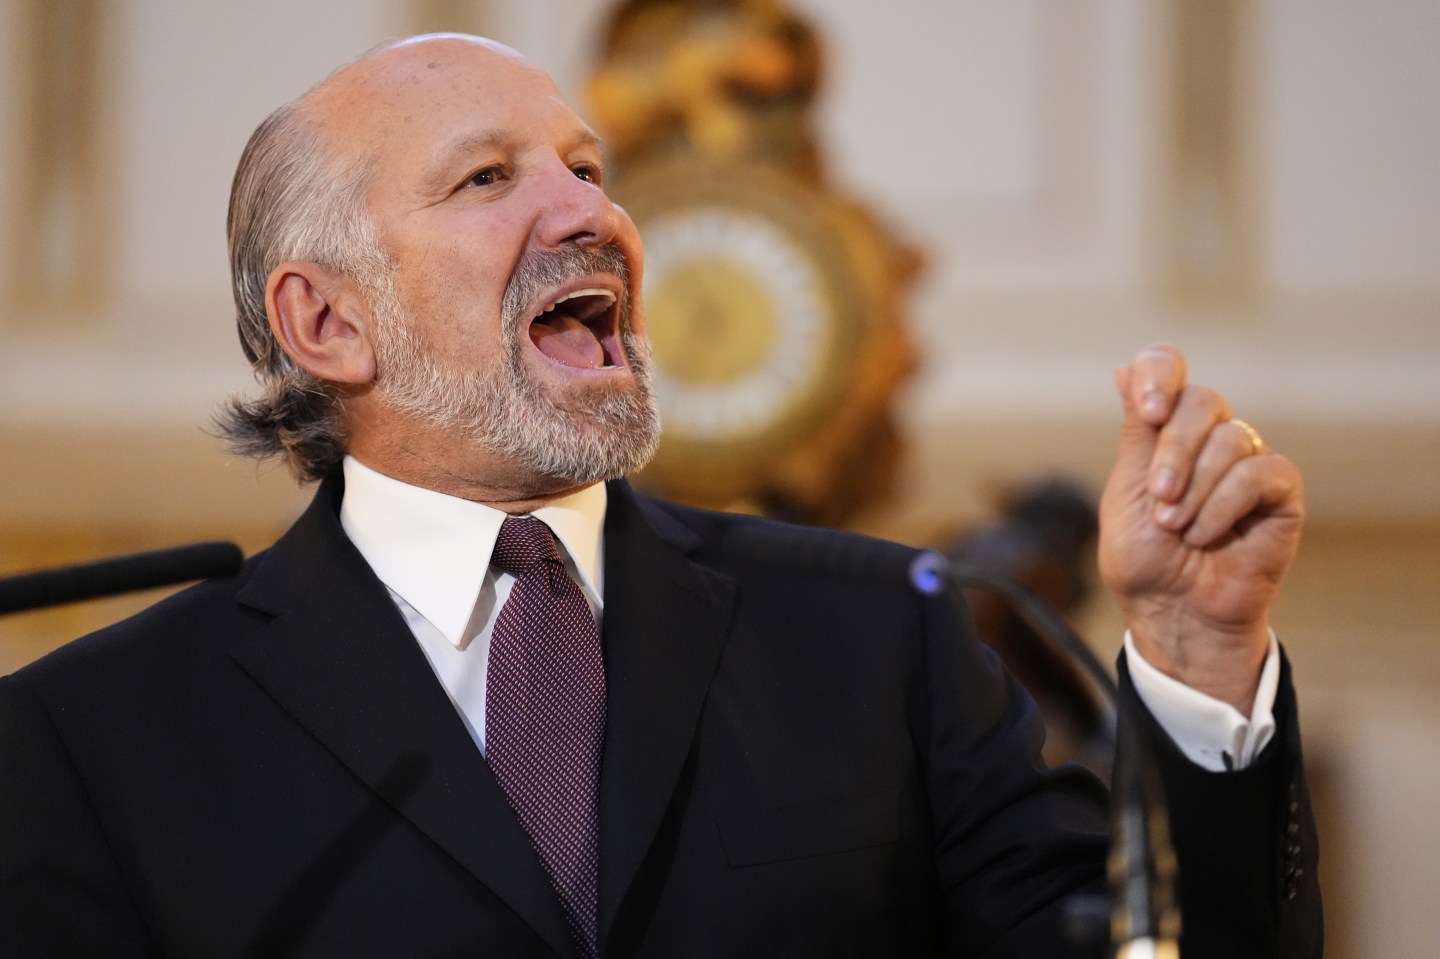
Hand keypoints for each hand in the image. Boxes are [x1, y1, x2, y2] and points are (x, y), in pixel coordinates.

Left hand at [1098, 344, 1304, 711]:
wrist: (1174, 614)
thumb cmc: (1145, 559)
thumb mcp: (1127, 491)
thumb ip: (1137, 431)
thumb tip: (1124, 367)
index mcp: (1164, 429)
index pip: (1166, 364)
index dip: (1158, 374)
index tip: (1149, 411)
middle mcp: (1208, 436)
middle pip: (1201, 399)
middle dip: (1173, 453)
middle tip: (1160, 501)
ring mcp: (1247, 460)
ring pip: (1230, 438)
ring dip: (1195, 491)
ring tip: (1179, 530)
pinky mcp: (1280, 492)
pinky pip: (1260, 472)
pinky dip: (1225, 505)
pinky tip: (1208, 536)